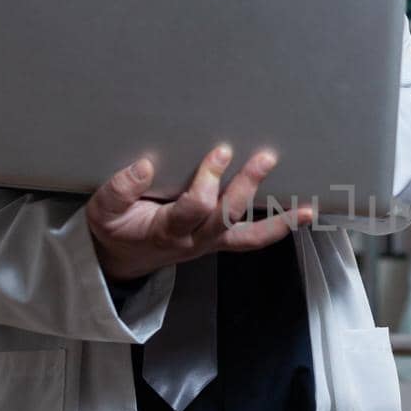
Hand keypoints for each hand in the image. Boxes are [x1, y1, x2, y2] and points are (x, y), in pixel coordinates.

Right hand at [86, 145, 312, 283]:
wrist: (120, 258)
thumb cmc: (115, 228)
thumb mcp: (103, 210)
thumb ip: (119, 190)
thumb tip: (144, 165)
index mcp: (167, 229)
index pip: (195, 207)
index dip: (210, 182)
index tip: (220, 151)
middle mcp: (195, 239)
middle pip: (227, 216)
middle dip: (247, 187)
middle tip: (265, 157)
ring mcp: (211, 242)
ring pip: (248, 234)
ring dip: (279, 220)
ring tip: (307, 208)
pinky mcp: (220, 240)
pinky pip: (252, 238)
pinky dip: (278, 228)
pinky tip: (304, 214)